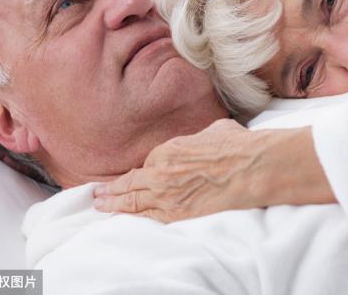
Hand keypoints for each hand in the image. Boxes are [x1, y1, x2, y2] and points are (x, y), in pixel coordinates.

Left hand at [93, 119, 334, 221]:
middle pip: (129, 183)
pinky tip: (123, 218)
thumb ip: (199, 138)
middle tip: (97, 193)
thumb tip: (205, 139)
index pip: (147, 163)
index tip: (133, 174)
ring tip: (100, 206)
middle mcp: (160, 173)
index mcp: (167, 150)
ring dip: (113, 204)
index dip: (140, 170)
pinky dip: (132, 217)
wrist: (250, 168)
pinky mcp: (177, 214)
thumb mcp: (214, 130)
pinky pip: (147, 217)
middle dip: (112, 189)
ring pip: (131, 202)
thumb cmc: (237, 146)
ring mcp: (166, 195)